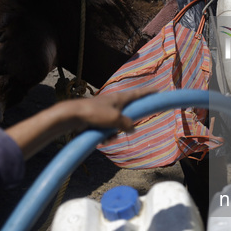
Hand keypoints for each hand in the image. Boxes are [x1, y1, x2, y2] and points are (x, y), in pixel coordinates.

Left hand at [6, 88, 153, 158]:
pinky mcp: (97, 119)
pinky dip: (106, 135)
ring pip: (117, 123)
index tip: (158, 91)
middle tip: (128, 128)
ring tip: (108, 137)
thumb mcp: (115, 119)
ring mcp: (105, 110)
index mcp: (120, 98)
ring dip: (115, 133)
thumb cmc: (95, 114)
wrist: (72, 116)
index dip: (148, 93)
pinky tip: (101, 140)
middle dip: (128, 123)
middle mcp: (113, 102)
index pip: (138, 94)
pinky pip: (107, 128)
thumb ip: (127, 123)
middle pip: (128, 112)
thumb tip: (132, 127)